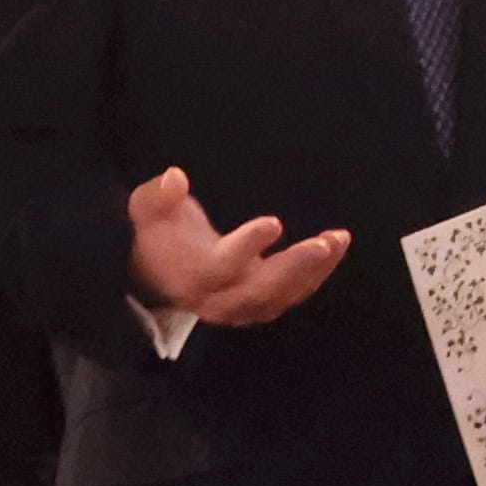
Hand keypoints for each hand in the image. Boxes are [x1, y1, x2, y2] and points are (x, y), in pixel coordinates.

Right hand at [124, 168, 346, 329]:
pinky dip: (315, 276)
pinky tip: (334, 248)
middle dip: (295, 268)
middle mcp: (217, 299)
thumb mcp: (147, 209)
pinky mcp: (259, 306)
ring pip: (281, 297)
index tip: (275, 222)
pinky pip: (291, 296)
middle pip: (260, 291)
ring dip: (313, 271)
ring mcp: (241, 307)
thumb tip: (175, 177)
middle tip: (324, 243)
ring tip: (338, 239)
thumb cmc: (159, 234)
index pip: (221, 266)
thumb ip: (158, 195)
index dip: (247, 247)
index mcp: (191, 277)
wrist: (162, 275)